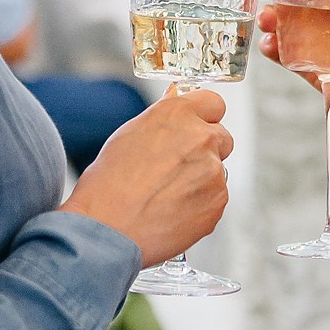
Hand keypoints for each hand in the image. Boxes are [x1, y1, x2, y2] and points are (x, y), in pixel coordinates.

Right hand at [62, 87, 232, 264]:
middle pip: (222, 137)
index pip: (212, 102)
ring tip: (167, 195)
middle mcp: (201, 138)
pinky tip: (173, 211)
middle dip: (207, 150)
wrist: (108, 228)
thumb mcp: (130, 136)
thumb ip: (163, 118)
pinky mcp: (218, 201)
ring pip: (217, 171)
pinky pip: (215, 198)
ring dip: (201, 180)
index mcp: (178, 115)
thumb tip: (177, 101)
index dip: (204, 116)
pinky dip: (200, 205)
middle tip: (179, 167)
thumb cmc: (108, 184)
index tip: (199, 125)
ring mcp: (214, 171)